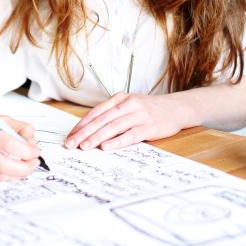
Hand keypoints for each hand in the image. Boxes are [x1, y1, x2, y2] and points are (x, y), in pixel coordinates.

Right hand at [0, 112, 41, 180]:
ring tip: (27, 166)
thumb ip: (18, 128)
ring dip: (17, 174)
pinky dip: (7, 175)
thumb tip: (32, 144)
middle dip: (23, 168)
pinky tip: (14, 169)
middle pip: (2, 165)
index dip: (25, 150)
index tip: (35, 151)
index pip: (7, 143)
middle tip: (34, 163)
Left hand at [63, 93, 186, 150]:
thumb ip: (112, 114)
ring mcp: (139, 115)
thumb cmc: (148, 109)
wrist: (176, 108)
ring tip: (84, 147)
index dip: (81, 125)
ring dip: (97, 138)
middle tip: (70, 144)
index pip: (96, 112)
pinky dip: (117, 141)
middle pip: (101, 120)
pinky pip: (131, 135)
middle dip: (84, 133)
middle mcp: (128, 104)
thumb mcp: (129, 105)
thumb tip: (89, 129)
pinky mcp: (150, 126)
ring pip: (113, 127)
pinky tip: (106, 147)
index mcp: (120, 98)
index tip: (69, 136)